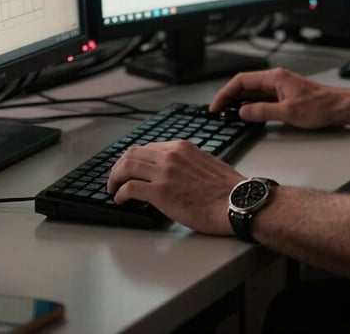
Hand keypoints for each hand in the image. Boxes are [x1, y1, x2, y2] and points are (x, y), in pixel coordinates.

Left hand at [107, 140, 244, 234]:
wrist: (236, 202)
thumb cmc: (228, 189)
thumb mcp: (206, 163)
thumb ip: (188, 163)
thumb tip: (176, 173)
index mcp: (182, 147)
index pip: (148, 147)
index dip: (135, 159)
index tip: (131, 169)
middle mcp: (170, 155)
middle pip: (132, 154)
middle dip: (120, 167)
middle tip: (116, 179)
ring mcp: (164, 172)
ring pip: (126, 167)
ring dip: (115, 179)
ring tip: (113, 189)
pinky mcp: (160, 192)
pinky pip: (130, 188)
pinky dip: (120, 194)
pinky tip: (120, 200)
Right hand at [209, 67, 346, 128]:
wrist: (340, 107)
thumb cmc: (320, 106)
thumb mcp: (288, 112)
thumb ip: (262, 112)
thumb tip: (243, 112)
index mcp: (275, 78)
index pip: (241, 81)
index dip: (225, 93)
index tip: (216, 106)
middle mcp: (276, 79)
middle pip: (245, 85)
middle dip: (229, 97)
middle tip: (217, 111)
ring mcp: (280, 87)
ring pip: (253, 92)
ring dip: (239, 102)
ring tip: (227, 114)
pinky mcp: (285, 95)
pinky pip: (262, 98)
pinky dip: (251, 105)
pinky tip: (247, 115)